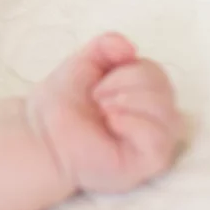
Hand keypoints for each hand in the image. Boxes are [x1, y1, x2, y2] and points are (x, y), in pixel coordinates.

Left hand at [27, 33, 183, 192]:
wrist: (41, 132)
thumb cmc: (63, 103)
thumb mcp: (83, 62)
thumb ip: (107, 46)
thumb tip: (129, 47)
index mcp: (143, 94)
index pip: (156, 72)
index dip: (125, 71)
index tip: (96, 86)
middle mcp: (154, 118)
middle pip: (163, 87)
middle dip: (123, 84)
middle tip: (97, 100)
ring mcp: (154, 142)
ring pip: (168, 112)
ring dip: (127, 103)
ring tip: (103, 112)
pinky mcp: (150, 163)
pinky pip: (160, 139)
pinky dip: (134, 124)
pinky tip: (112, 125)